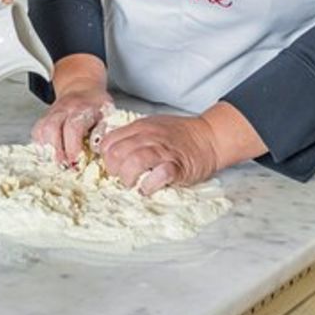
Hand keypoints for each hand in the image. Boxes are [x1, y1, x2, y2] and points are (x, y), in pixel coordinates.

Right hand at [32, 86, 114, 165]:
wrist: (82, 87)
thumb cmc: (97, 104)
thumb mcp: (109, 113)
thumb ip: (105, 130)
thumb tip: (98, 149)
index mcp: (82, 108)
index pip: (73, 126)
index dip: (72, 147)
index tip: (75, 162)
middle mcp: (64, 109)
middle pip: (52, 128)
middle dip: (56, 151)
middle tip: (65, 166)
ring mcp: (52, 112)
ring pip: (41, 129)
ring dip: (47, 149)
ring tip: (57, 162)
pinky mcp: (44, 117)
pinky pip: (37, 131)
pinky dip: (41, 145)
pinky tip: (50, 154)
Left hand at [99, 115, 220, 193]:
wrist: (209, 137)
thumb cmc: (180, 134)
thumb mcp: (151, 126)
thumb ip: (132, 135)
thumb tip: (111, 150)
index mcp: (140, 127)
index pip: (108, 141)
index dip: (106, 157)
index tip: (112, 166)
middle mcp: (149, 137)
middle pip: (117, 153)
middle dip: (114, 170)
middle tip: (122, 177)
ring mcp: (163, 151)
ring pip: (134, 162)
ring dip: (128, 177)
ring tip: (133, 184)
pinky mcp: (178, 167)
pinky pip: (159, 175)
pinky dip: (149, 185)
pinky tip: (148, 188)